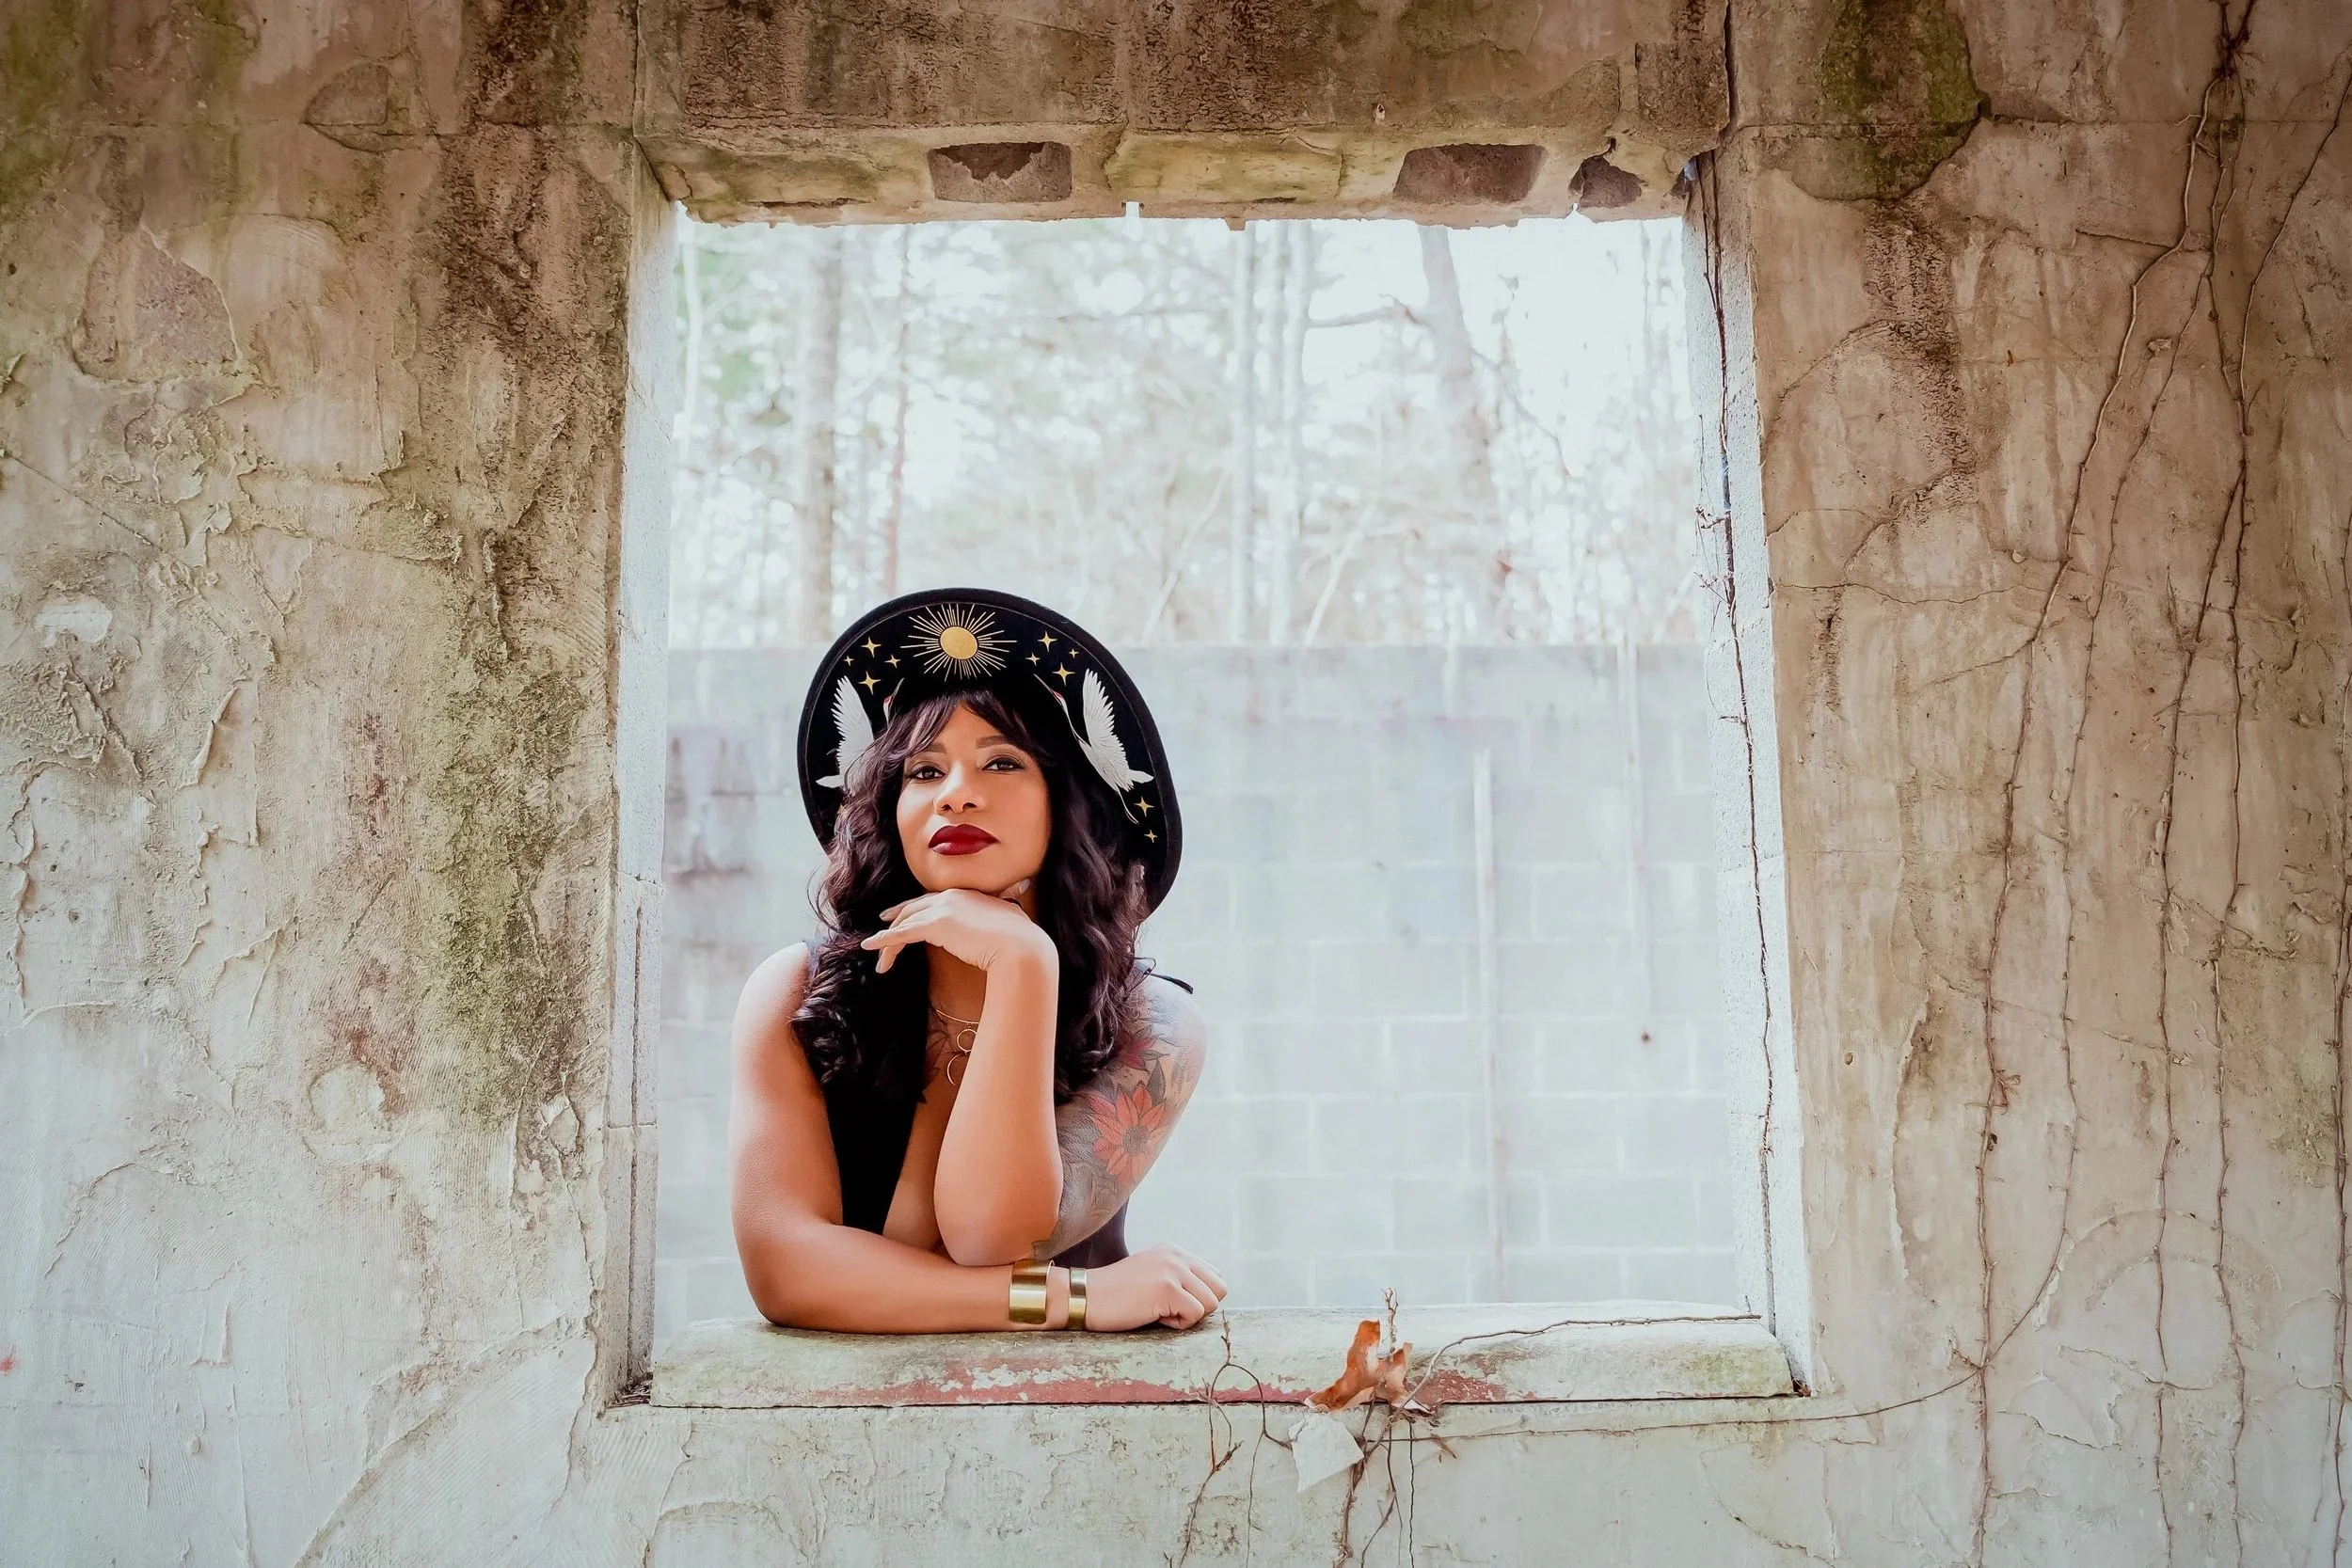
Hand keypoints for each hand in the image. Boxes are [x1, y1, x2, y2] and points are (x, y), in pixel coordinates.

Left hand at [861, 882, 1053, 974]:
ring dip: (889, 941)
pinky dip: (884, 941)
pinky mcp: (936, 925)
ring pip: (906, 923)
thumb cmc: (1019, 939)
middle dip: (895, 918)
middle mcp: (951, 897)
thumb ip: (1004, 910)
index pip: (932, 900)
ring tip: (880, 960)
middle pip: (914, 909)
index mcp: (966, 895)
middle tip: (881, 927)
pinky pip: (902, 934)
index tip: (900, 914)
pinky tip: (871, 947)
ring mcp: (942, 909)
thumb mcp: (1009, 921)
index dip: (914, 907)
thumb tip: (1022, 891)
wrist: (1020, 946)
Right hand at [1081, 1243, 1227, 1330]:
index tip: (1173, 1302)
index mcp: (1175, 1251)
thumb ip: (1178, 1276)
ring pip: (1211, 1303)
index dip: (1199, 1297)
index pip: (1215, 1276)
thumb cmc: (1116, 1294)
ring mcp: (1173, 1271)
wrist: (1086, 1296)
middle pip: (1220, 1289)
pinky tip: (1155, 1316)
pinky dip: (1179, 1324)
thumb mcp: (1152, 1274)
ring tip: (1160, 1312)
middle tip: (1170, 1310)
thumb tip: (1211, 1294)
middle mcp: (1177, 1256)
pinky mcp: (1168, 1289)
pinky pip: (1195, 1315)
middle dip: (1200, 1307)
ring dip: (1188, 1316)